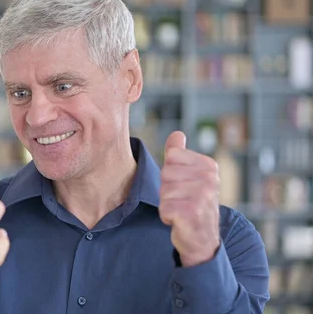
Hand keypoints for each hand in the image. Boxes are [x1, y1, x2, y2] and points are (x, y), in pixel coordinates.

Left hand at [159, 131, 220, 266]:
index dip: (171, 174)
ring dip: (167, 204)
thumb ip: (179, 154)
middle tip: (183, 201)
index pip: (171, 157)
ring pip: (163, 191)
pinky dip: (167, 217)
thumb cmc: (193, 204)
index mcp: (209, 165)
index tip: (184, 186)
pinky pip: (164, 208)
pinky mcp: (192, 213)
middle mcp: (209, 179)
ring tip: (182, 210)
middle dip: (167, 190)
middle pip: (165, 174)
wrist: (203, 240)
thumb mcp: (190, 176)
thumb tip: (177, 134)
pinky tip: (180, 221)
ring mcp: (203, 196)